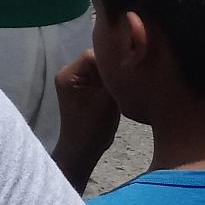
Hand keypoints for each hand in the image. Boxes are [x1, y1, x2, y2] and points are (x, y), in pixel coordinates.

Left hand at [52, 49, 119, 187]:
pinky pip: (102, 75)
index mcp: (68, 74)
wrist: (83, 149)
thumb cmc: (92, 128)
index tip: (132, 63)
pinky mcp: (86, 87)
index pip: (94, 54)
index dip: (114, 57)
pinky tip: (126, 84)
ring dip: (115, 71)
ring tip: (132, 77)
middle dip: (115, 63)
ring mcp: (77, 80)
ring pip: (101, 66)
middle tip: (135, 69)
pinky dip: (113, 78)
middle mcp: (69, 72)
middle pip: (98, 58)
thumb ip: (114, 78)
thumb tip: (130, 59)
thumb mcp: (106, 101)